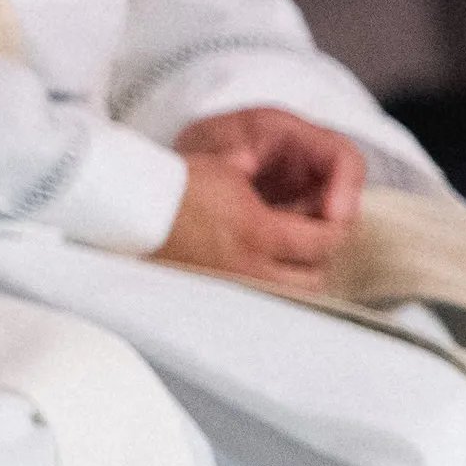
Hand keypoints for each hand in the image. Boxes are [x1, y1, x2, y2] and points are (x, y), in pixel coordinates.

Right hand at [149, 104, 366, 288]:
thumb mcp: (232, 169)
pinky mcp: (214, 290)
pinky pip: (260, 296)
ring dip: (296, 274)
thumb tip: (313, 196)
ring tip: (287, 252)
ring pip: (289, 294)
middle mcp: (248, 265)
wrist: (130, 203)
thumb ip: (278, 189)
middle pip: (313, 278)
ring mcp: (231, 283)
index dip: (336, 227)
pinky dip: (269, 283)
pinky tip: (259, 262)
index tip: (333, 217)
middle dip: (319, 256)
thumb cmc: (176, 181)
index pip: (323, 241)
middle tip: (313, 235)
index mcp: (257, 231)